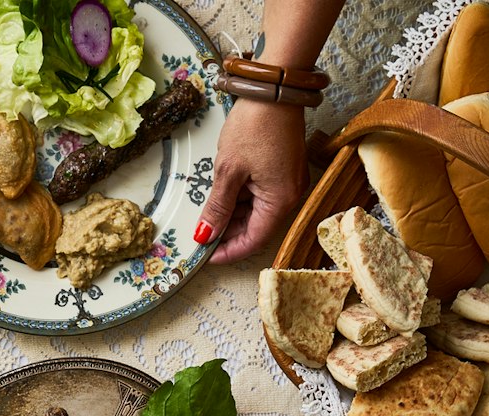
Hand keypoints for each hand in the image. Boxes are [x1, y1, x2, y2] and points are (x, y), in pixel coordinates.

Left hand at [195, 99, 308, 264]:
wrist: (275, 87)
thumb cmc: (255, 124)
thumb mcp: (228, 170)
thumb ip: (217, 207)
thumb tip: (205, 234)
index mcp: (280, 201)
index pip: (252, 241)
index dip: (227, 252)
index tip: (204, 256)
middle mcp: (290, 195)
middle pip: (255, 227)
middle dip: (226, 233)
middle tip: (198, 234)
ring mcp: (288, 182)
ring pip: (256, 211)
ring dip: (231, 215)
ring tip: (205, 213)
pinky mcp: (283, 169)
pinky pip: (260, 194)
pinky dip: (240, 199)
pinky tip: (220, 195)